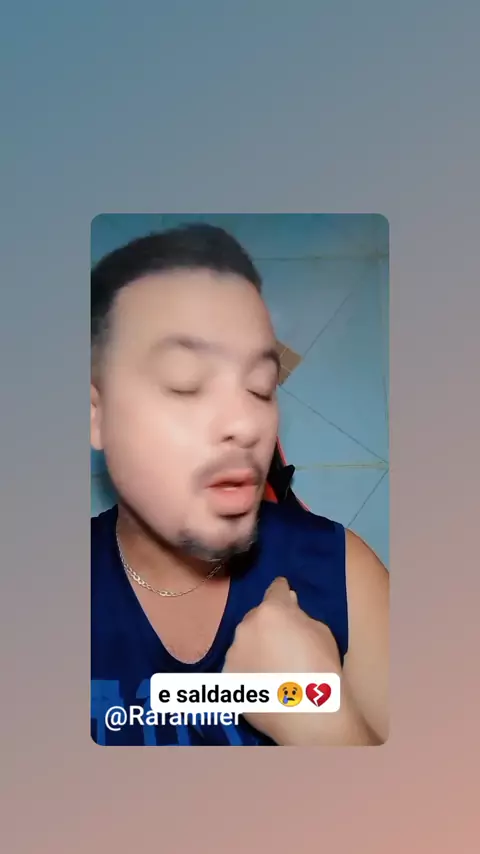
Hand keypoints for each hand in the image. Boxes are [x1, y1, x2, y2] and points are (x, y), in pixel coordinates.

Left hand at [223, 577, 354, 745]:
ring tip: (272, 668)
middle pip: (257, 617)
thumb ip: (300, 615)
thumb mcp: (321, 631)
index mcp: (271, 611)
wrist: (309, 713)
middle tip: (282, 642)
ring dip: (255, 646)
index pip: (275, 589)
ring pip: (245, 641)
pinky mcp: (227, 676)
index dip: (282, 592)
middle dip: (268, 624)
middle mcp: (246, 626)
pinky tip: (263, 682)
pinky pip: (238, 664)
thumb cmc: (322, 669)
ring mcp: (233, 651)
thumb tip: (288, 605)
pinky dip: (247, 668)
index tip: (285, 594)